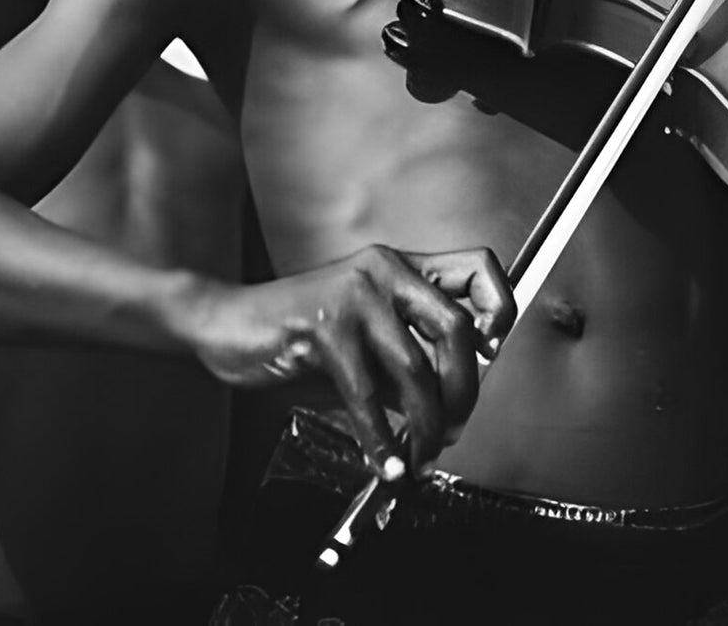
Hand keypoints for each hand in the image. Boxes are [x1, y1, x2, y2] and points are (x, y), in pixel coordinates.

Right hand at [184, 244, 512, 479]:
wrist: (228, 325)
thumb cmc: (298, 334)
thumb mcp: (363, 345)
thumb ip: (405, 367)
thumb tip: (449, 410)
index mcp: (398, 267)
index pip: (475, 266)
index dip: (498, 305)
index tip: (493, 350)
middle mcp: (382, 270)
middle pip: (456, 326)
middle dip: (464, 389)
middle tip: (453, 426)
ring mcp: (353, 295)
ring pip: (415, 369)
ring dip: (425, 426)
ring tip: (419, 454)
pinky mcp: (323, 326)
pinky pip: (367, 395)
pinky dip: (381, 440)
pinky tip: (385, 460)